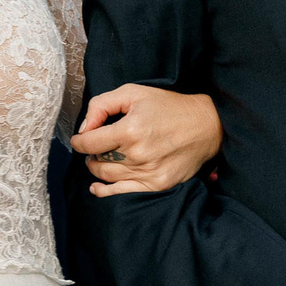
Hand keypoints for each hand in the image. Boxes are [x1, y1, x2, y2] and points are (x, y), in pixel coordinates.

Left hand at [70, 83, 221, 195]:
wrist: (206, 125)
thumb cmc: (169, 106)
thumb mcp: (133, 93)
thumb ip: (102, 105)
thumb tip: (84, 128)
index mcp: (129, 130)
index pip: (88, 143)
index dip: (79, 141)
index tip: (80, 139)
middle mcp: (137, 155)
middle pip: (97, 160)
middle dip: (90, 153)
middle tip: (96, 146)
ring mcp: (147, 173)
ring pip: (106, 177)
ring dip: (97, 168)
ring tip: (99, 159)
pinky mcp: (157, 184)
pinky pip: (122, 192)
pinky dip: (105, 191)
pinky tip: (97, 187)